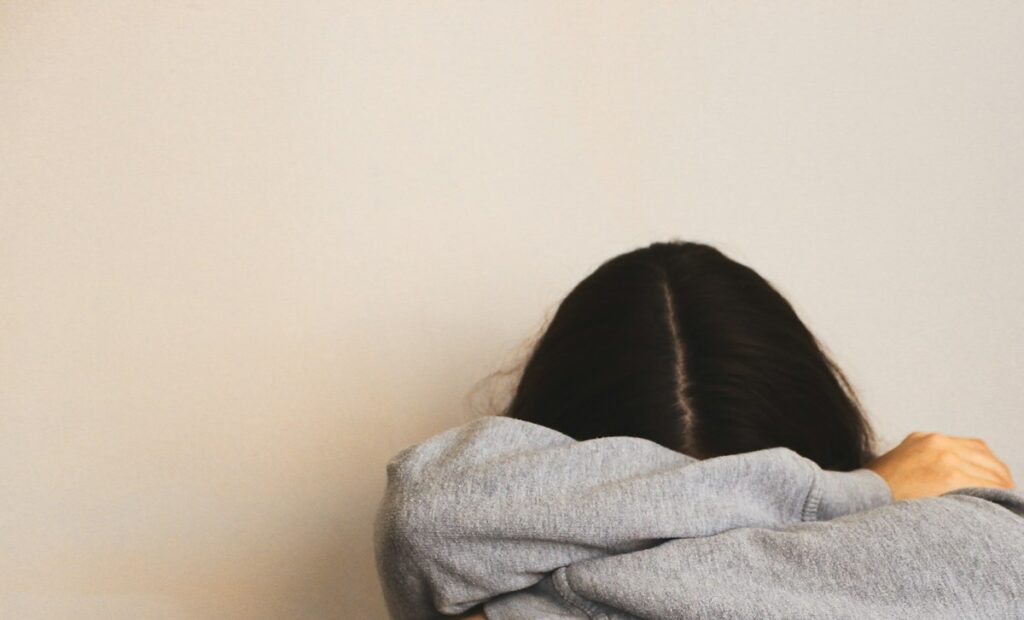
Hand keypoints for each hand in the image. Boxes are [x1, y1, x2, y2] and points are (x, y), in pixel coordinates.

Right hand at [865, 431, 1014, 500]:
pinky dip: (997, 495)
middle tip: (1005, 492)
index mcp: (922, 440)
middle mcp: (935, 442)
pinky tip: (999, 506)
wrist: (857, 498)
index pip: (970, 447)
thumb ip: (918, 468)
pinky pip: (986, 485)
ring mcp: (943, 456)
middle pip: (983, 455)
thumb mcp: (894, 469)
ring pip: (989, 469)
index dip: (986, 465)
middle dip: (998, 474)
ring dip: (1001, 486)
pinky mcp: (948, 475)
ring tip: (1006, 501)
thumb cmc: (872, 494)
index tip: (992, 480)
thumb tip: (937, 486)